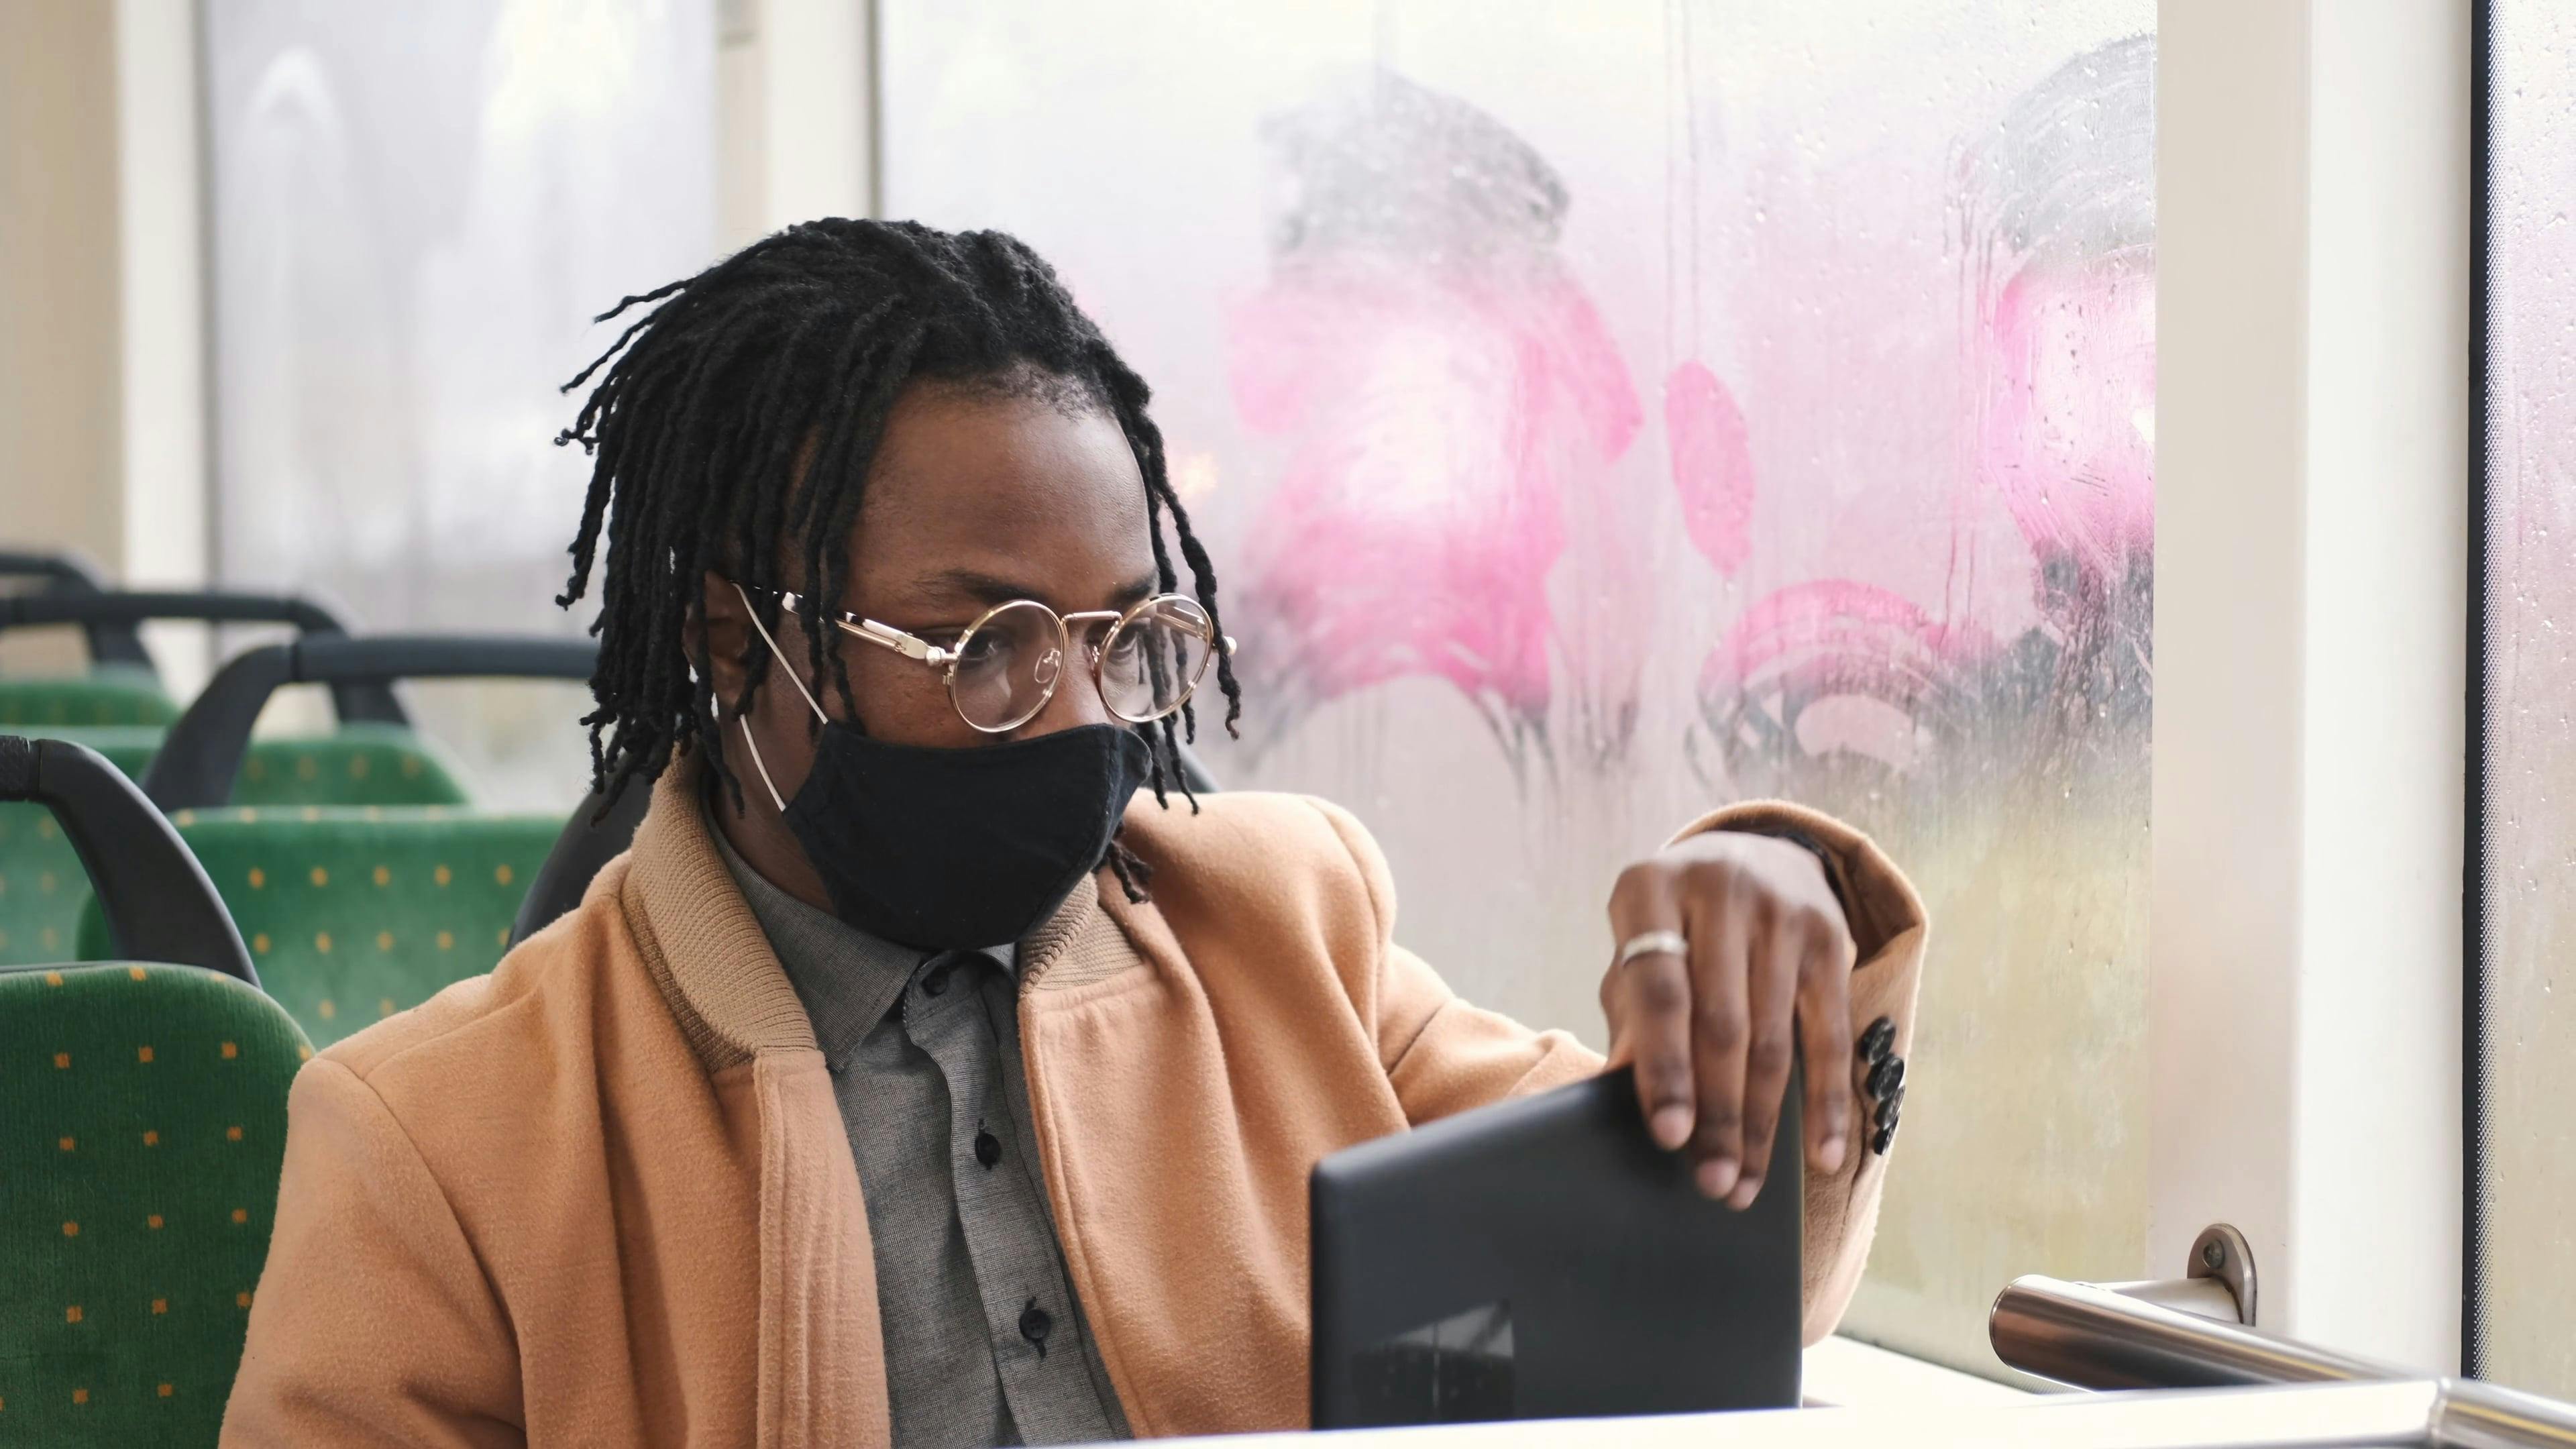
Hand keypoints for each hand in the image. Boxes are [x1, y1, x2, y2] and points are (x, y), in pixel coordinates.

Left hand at [1599, 831, 1856, 1207]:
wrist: (1752, 855)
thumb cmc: (1674, 929)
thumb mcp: (1636, 952)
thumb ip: (1630, 1016)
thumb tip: (1618, 1101)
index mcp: (1649, 890)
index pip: (1659, 991)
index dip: (1665, 1068)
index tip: (1669, 1136)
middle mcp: (1719, 890)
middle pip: (1721, 1024)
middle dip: (1718, 1114)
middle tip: (1713, 1183)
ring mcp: (1781, 912)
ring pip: (1774, 1038)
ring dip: (1763, 1123)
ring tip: (1746, 1184)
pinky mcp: (1829, 939)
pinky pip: (1831, 1034)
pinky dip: (1827, 1101)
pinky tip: (1821, 1153)